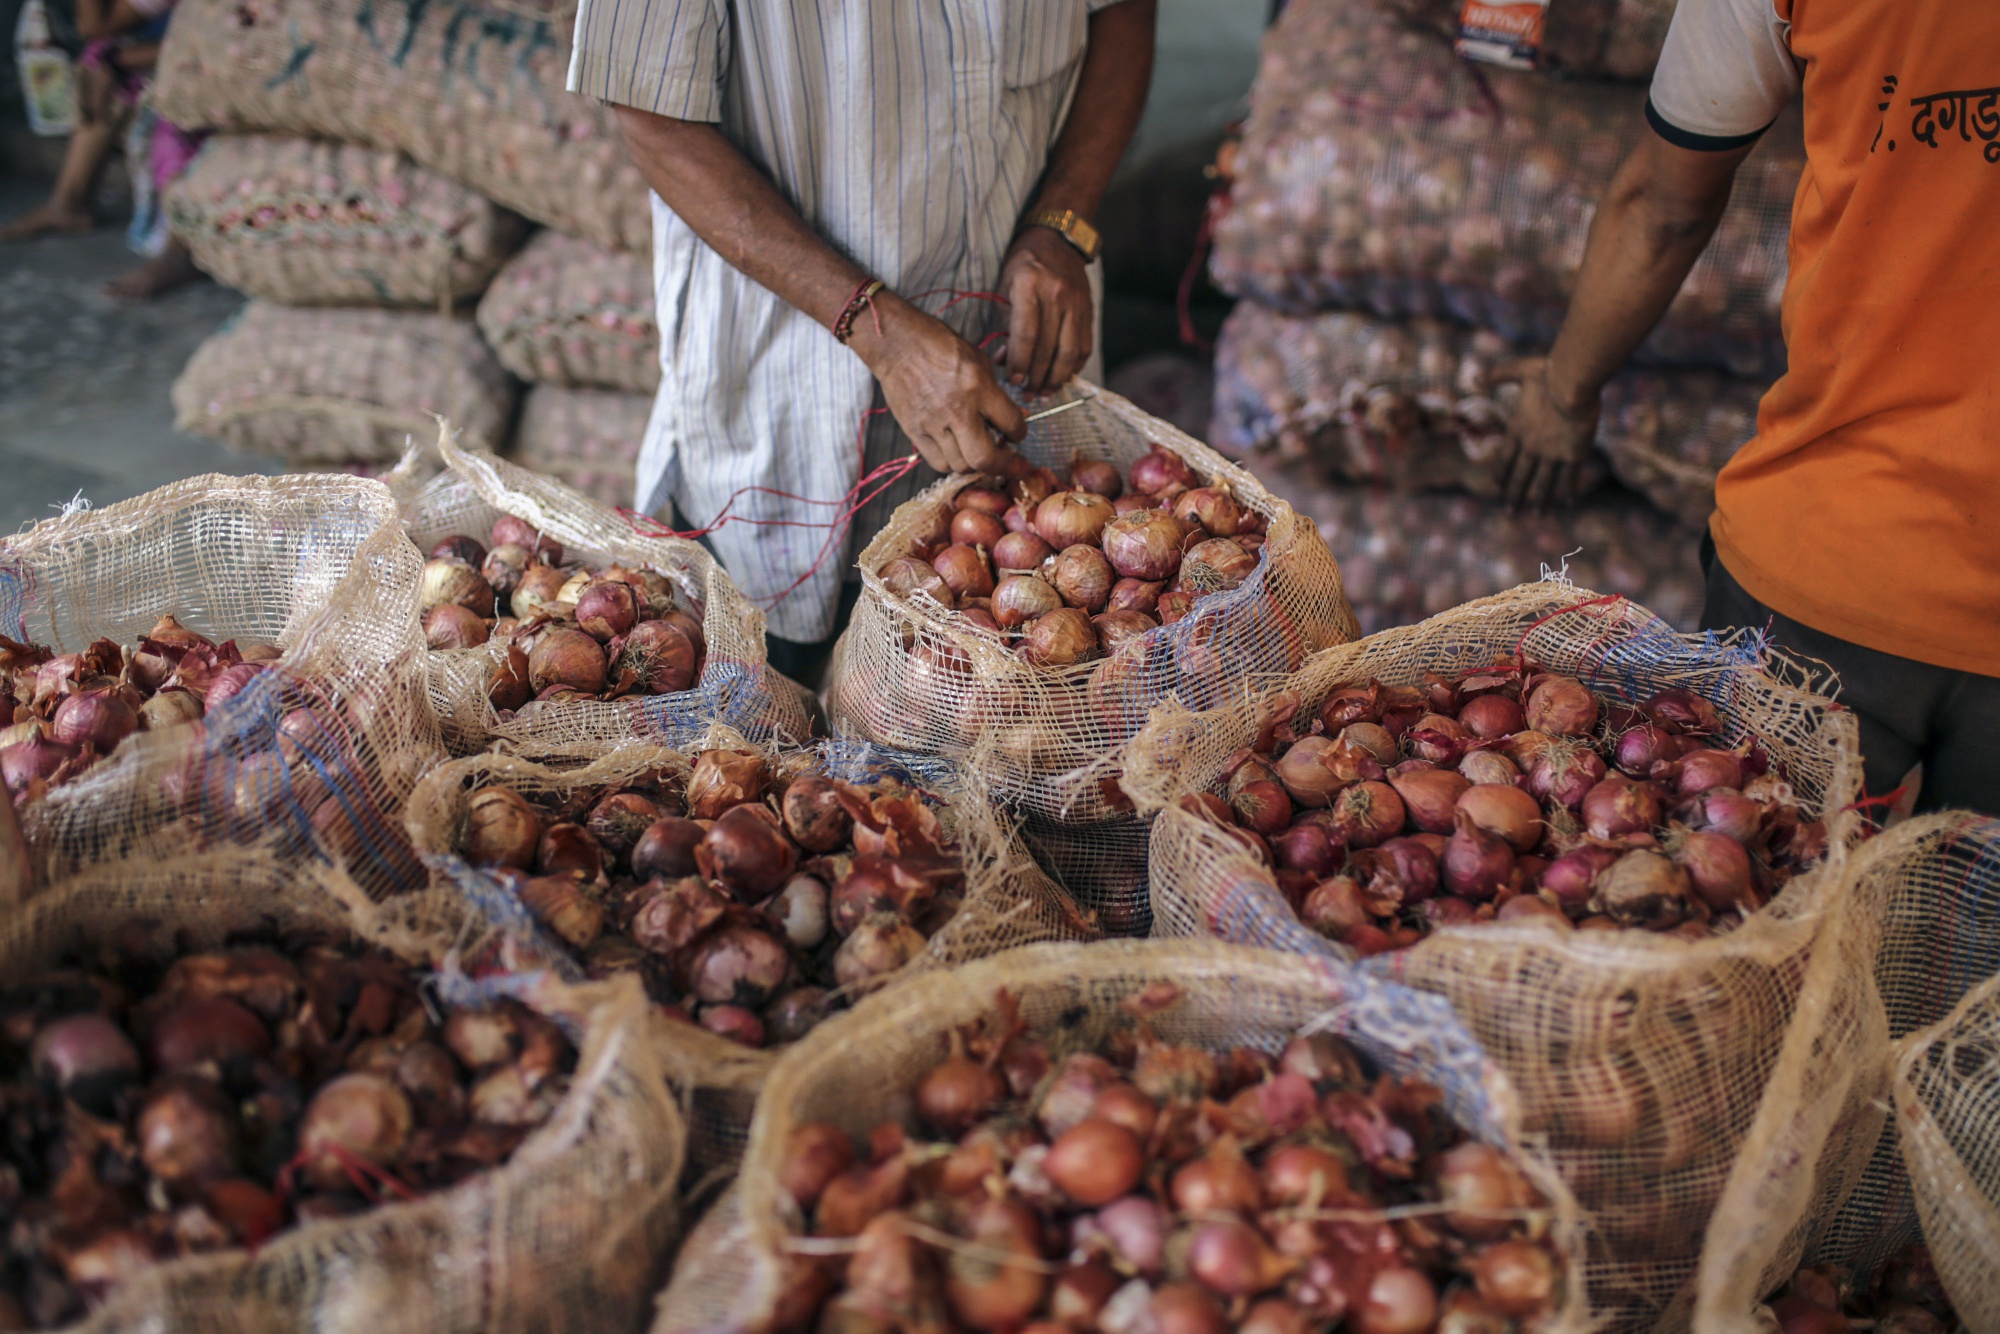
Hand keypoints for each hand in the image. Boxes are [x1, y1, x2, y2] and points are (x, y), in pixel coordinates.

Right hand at [852, 292, 1026, 474]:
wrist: (897, 343)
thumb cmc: (940, 346)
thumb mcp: (978, 360)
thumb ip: (997, 393)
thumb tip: (1017, 418)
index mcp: (977, 386)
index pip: (1011, 424)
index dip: (1020, 433)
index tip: (1017, 434)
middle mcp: (955, 409)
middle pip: (984, 459)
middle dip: (1002, 464)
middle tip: (1007, 459)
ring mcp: (932, 423)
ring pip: (960, 466)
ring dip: (975, 464)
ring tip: (979, 451)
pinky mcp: (914, 431)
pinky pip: (938, 462)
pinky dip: (952, 462)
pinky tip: (958, 450)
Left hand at [999, 226, 1093, 391]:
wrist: (1056, 240)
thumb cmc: (1024, 265)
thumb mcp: (1006, 288)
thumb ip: (1006, 326)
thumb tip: (1005, 362)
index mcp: (1029, 285)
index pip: (1026, 335)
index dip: (1020, 363)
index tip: (1014, 381)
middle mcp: (1056, 294)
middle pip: (1047, 348)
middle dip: (1036, 377)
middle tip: (1027, 395)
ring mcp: (1076, 303)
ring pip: (1069, 352)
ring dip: (1056, 378)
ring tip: (1045, 392)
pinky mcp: (1088, 310)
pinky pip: (1084, 346)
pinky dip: (1074, 366)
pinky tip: (1062, 377)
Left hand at [1496, 357, 1599, 508]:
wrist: (1572, 383)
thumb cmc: (1548, 374)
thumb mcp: (1518, 370)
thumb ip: (1496, 375)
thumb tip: (1473, 378)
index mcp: (1517, 429)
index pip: (1504, 459)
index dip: (1501, 474)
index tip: (1498, 487)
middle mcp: (1531, 446)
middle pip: (1520, 477)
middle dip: (1514, 496)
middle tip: (1510, 513)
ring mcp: (1552, 453)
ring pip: (1543, 483)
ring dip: (1539, 501)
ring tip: (1536, 516)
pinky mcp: (1573, 454)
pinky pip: (1569, 478)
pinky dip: (1568, 491)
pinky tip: (1567, 503)